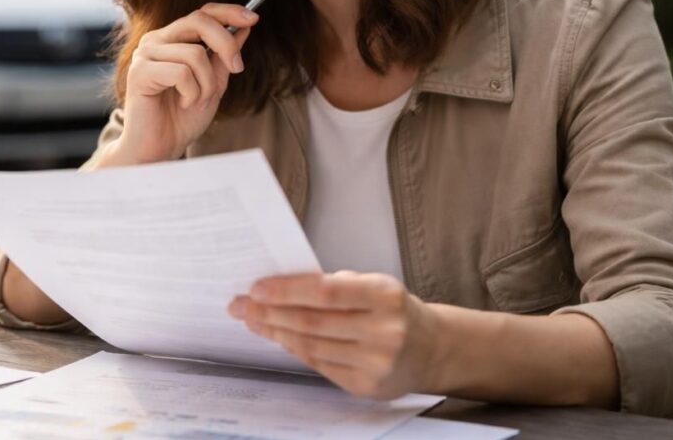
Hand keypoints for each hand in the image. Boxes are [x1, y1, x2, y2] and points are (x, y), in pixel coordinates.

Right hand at [114, 3, 257, 163]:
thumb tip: (244, 27)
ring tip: (199, 102)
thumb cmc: (181, 119)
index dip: (228, 12)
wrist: (158, 150)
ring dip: (207, 83)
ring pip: (194, 53)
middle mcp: (155, 41)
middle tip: (237, 67)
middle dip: (226, 44)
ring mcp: (145, 55)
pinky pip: (181, 72)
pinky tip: (184, 105)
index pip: (201, 13)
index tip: (253, 19)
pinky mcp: (139, 73)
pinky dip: (192, 93)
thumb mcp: (213, 84)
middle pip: (198, 21)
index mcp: (171, 40)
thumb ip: (224, 57)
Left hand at [229, 271, 443, 399]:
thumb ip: (333, 286)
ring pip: (311, 346)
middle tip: (241, 305)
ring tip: (253, 320)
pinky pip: (319, 365)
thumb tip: (278, 289)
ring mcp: (376, 363)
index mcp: (385, 296)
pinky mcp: (366, 386)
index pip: (325, 291)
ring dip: (276, 332)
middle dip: (270, 313)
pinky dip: (295, 350)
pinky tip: (279, 338)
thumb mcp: (373, 286)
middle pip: (312, 322)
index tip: (256, 288)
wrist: (431, 349)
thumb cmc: (393, 310)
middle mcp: (383, 331)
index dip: (286, 290)